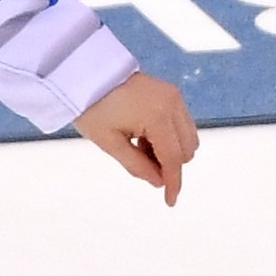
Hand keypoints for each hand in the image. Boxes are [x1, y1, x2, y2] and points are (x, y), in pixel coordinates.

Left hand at [73, 72, 199, 205]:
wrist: (87, 73)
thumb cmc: (93, 107)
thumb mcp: (109, 142)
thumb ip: (137, 165)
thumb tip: (158, 182)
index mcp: (157, 116)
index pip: (173, 159)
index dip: (173, 182)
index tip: (170, 201)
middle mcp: (172, 104)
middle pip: (186, 150)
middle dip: (168, 164)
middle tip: (139, 159)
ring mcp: (174, 96)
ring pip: (188, 138)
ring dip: (171, 150)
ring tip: (140, 145)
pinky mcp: (172, 92)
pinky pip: (182, 123)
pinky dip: (170, 137)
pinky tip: (145, 134)